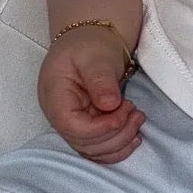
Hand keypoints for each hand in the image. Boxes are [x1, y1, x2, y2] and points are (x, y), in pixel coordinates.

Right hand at [37, 26, 142, 162]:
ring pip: (93, 151)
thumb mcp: (95, 55)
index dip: (99, 128)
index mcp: (55, 95)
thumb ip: (100, 79)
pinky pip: (99, 149)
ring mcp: (71, 124)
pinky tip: (134, 136)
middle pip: (83, 142)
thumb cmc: (89, 44)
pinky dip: (118, 148)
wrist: (89, 41)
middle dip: (115, 133)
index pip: (71, 126)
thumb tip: (110, 104)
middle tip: (136, 111)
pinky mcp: (85, 128)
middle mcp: (59, 115)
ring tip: (137, 118)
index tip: (123, 111)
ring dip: (120, 141)